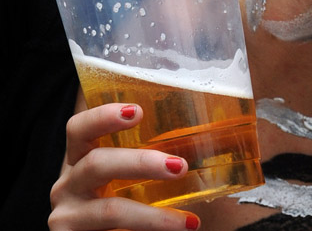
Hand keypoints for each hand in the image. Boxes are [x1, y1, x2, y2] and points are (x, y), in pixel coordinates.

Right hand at [48, 103, 199, 230]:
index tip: (137, 111)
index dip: (103, 116)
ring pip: (109, 210)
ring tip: (188, 223)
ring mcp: (68, 216)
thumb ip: (160, 158)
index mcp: (82, 159)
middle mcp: (69, 185)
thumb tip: (223, 140)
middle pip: (96, 164)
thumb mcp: (133, 178)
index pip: (80, 129)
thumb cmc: (125, 203)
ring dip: (153, 216)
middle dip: (141, 162)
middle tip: (179, 166)